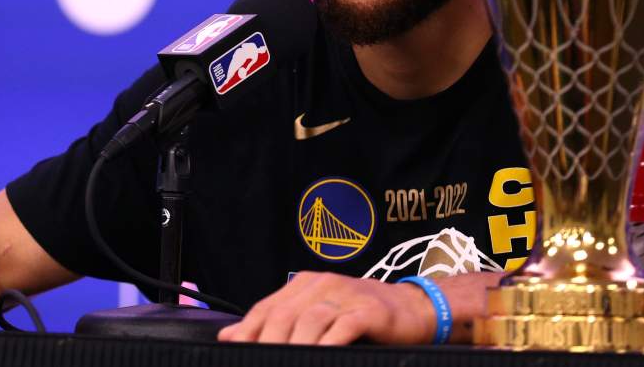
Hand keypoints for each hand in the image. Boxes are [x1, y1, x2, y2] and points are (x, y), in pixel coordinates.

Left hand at [217, 271, 434, 344]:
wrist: (413, 308)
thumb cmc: (361, 315)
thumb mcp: (315, 315)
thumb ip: (276, 322)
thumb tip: (229, 336)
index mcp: (304, 284)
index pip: (266, 309)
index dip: (248, 333)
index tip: (236, 354)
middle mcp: (323, 284)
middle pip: (283, 315)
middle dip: (266, 344)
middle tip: (259, 364)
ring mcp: (346, 295)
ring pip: (309, 320)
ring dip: (293, 347)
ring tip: (284, 365)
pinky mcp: (369, 310)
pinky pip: (342, 327)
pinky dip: (327, 344)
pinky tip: (319, 357)